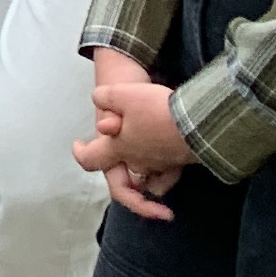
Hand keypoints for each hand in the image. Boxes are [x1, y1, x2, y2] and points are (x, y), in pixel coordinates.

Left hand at [75, 49, 190, 217]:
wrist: (197, 120)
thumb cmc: (155, 110)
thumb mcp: (121, 94)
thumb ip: (104, 98)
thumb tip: (98, 101)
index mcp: (117, 148)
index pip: (90, 160)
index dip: (81, 154)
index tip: (78, 144)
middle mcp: (137, 162)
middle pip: (122, 182)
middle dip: (121, 182)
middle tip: (122, 175)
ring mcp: (159, 165)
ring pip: (146, 177)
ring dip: (143, 176)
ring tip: (142, 163)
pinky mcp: (179, 162)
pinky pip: (166, 174)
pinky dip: (162, 172)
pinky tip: (164, 163)